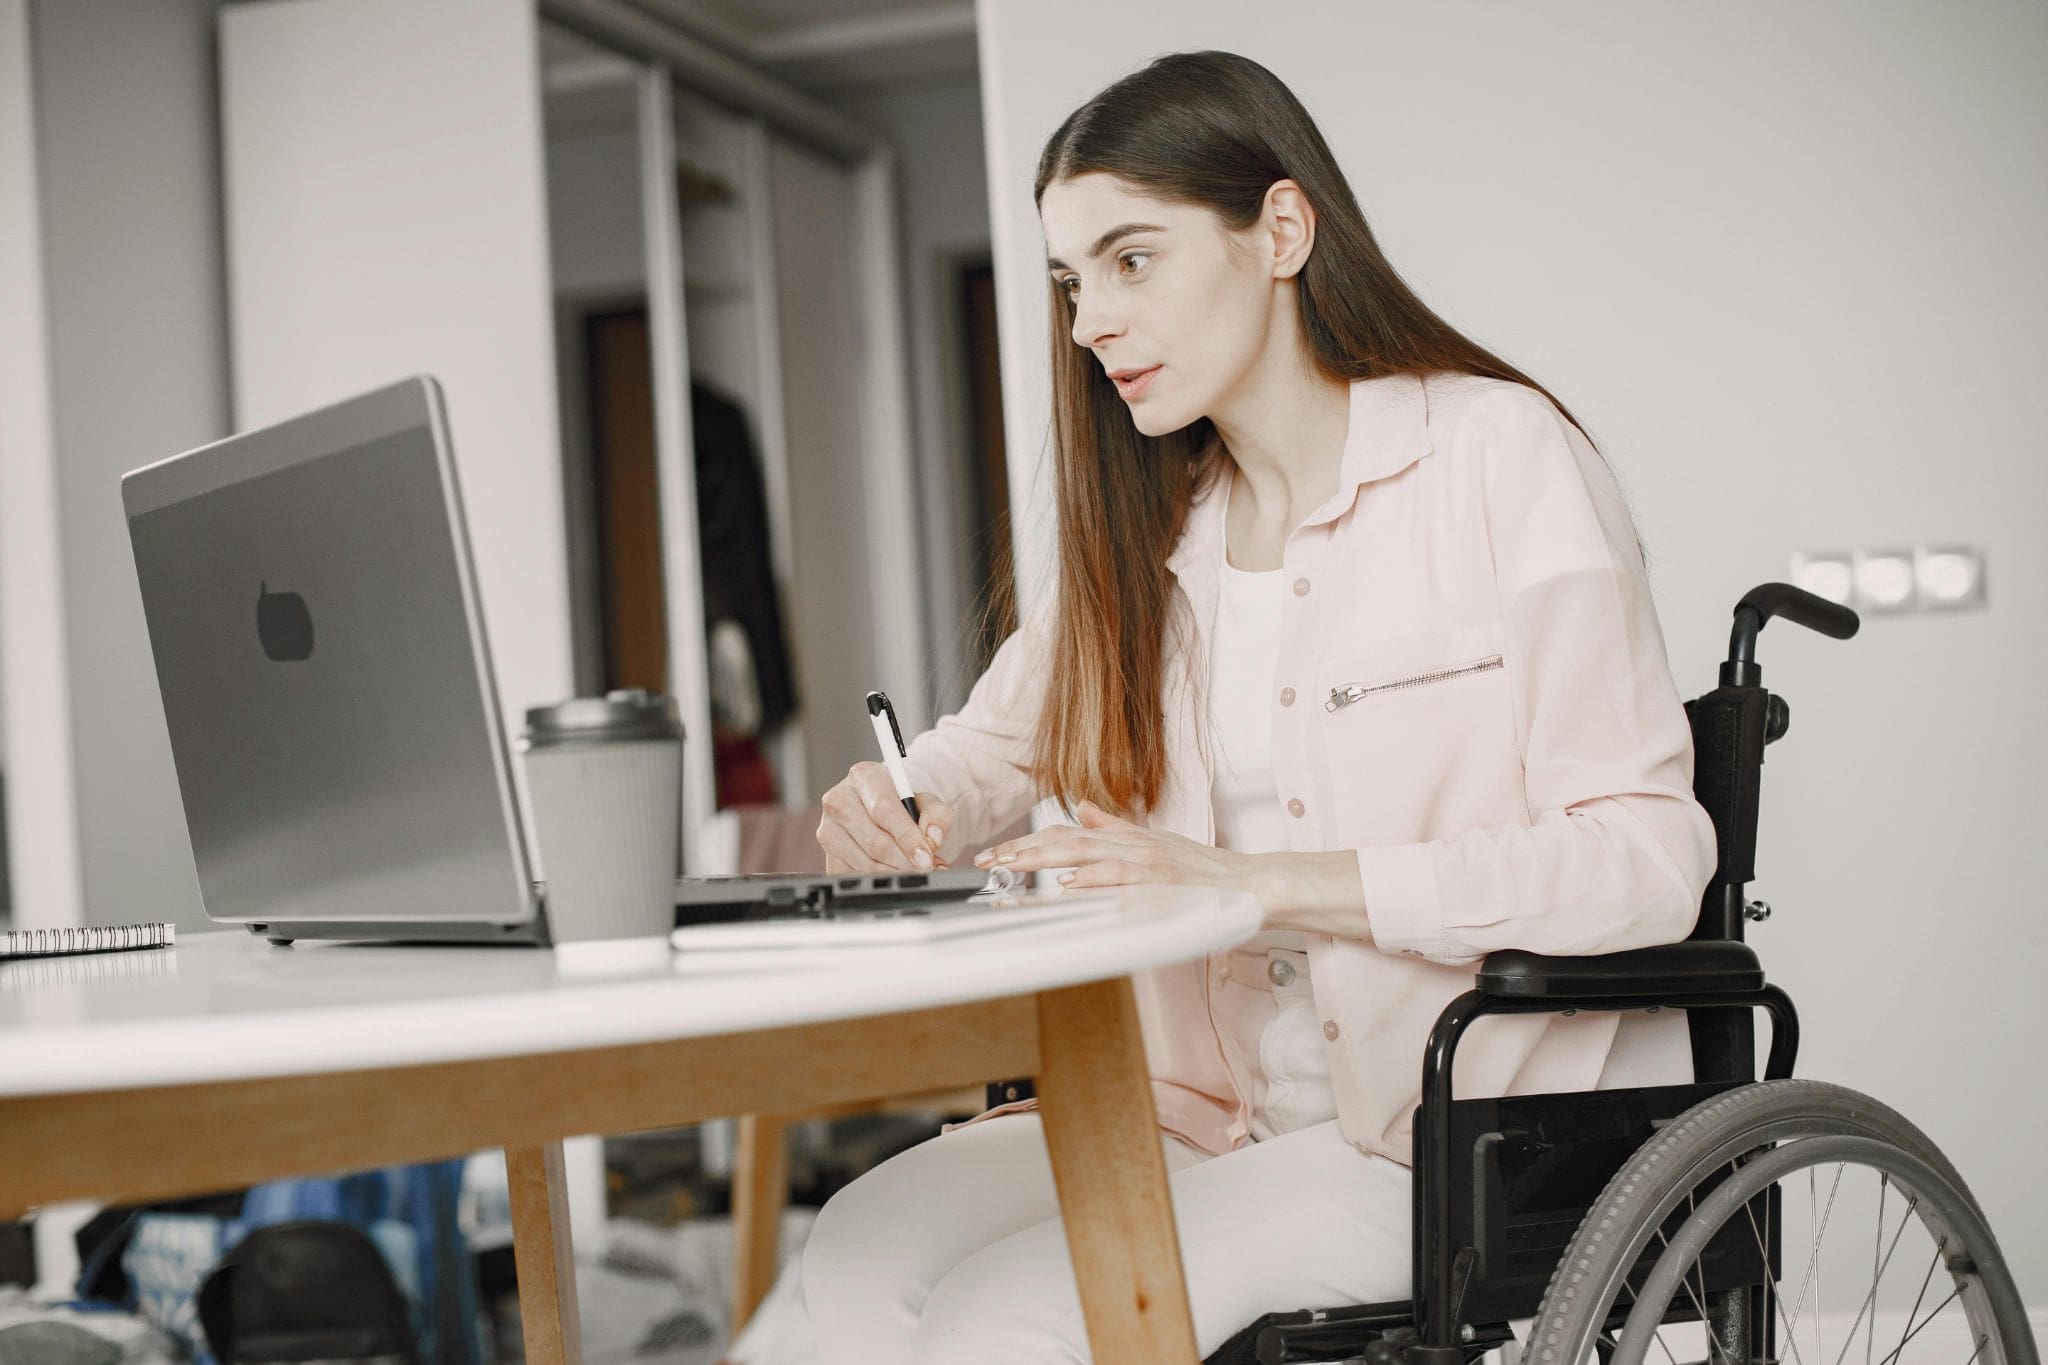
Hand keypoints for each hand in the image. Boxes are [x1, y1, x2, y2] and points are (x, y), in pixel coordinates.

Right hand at [816, 762, 954, 872]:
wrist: (879, 807)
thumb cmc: (901, 802)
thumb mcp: (926, 800)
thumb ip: (937, 815)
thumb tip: (933, 837)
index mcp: (864, 777)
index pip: (884, 810)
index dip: (907, 837)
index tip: (925, 856)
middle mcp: (839, 800)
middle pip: (875, 842)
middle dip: (905, 861)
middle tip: (925, 868)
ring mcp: (829, 828)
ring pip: (866, 863)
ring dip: (896, 873)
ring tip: (915, 870)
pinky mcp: (827, 853)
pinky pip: (854, 876)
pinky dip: (880, 881)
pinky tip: (896, 874)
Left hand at [972, 800, 1257, 890]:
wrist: (1252, 883)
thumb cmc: (1205, 871)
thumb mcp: (1155, 842)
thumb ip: (1115, 828)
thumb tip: (1082, 809)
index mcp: (1126, 838)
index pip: (1067, 835)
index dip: (1029, 843)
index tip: (997, 854)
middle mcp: (1131, 845)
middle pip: (1067, 842)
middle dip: (1024, 852)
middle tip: (990, 861)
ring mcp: (1146, 862)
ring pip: (1086, 856)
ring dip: (1046, 863)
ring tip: (1012, 869)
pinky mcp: (1161, 882)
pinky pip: (1121, 880)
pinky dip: (1093, 882)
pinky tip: (1069, 886)